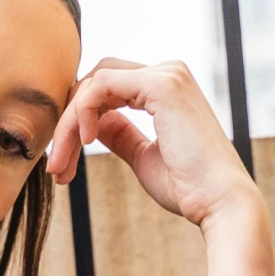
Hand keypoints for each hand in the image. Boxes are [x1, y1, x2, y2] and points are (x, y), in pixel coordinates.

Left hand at [46, 56, 255, 232]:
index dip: (78, 120)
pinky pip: (101, 86)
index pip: (106, 87)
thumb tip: (93, 124)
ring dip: (69, 124)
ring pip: (94, 84)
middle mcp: (169, 73)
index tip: (63, 162)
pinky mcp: (162, 85)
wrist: (219, 203)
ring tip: (61, 163)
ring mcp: (167, 75)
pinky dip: (82, 114)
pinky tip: (84, 144)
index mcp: (167, 88)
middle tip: (55, 165)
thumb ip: (119, 134)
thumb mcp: (143, 157)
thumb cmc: (188, 188)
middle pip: (96, 82)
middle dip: (68, 121)